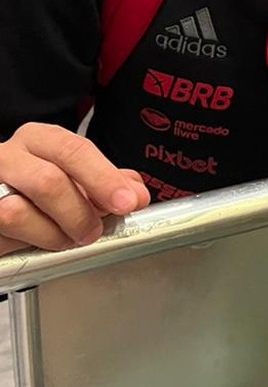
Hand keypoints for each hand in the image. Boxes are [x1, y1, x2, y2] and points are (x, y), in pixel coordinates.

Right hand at [0, 125, 150, 254]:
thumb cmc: (34, 186)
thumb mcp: (71, 175)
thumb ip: (105, 181)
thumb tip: (136, 192)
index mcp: (37, 140)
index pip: (73, 150)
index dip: (104, 178)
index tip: (127, 201)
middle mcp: (7, 158)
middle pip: (48, 181)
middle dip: (80, 213)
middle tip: (93, 231)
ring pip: (18, 213)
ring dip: (52, 234)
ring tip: (65, 238)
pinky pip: (5, 238)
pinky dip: (28, 245)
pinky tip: (36, 241)